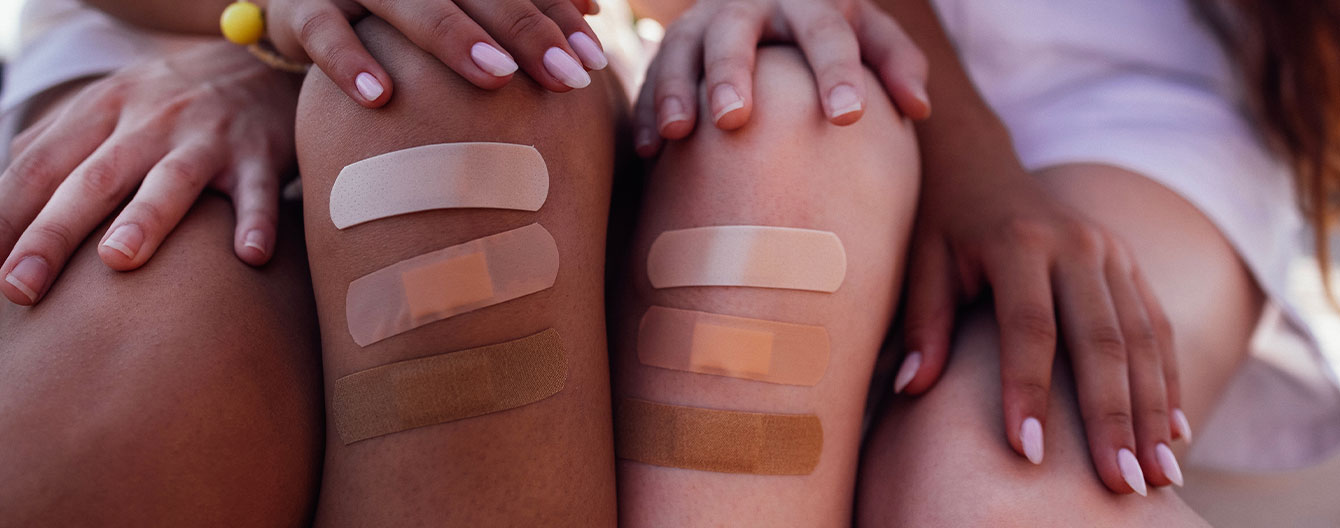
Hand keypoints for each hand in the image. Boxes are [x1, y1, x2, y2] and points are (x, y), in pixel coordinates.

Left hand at [0, 42, 300, 305]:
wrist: (257, 64)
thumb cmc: (167, 102)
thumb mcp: (105, 107)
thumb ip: (55, 148)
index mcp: (100, 112)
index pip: (40, 167)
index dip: (5, 215)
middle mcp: (150, 122)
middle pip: (94, 180)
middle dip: (53, 233)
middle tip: (21, 285)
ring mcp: (207, 138)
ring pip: (172, 179)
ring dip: (146, 218)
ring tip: (118, 259)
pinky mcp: (261, 154)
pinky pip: (259, 190)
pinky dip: (257, 221)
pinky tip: (250, 255)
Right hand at [260, 0, 604, 106]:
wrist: (298, 1)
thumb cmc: (398, 9)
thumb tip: (594, 6)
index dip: (558, 15)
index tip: (593, 60)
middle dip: (525, 29)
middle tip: (566, 76)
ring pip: (407, 3)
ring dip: (452, 37)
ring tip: (497, 76)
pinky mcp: (300, 9)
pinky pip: (325, 31)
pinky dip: (349, 60)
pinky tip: (380, 96)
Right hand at [632, 0, 929, 156]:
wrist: (771, 5)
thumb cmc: (830, 37)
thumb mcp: (867, 36)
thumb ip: (896, 63)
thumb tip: (918, 108)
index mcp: (809, 3)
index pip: (825, 31)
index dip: (836, 70)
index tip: (846, 117)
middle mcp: (751, 6)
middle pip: (737, 30)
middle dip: (731, 72)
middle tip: (734, 119)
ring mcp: (705, 23)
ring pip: (683, 46)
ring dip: (676, 87)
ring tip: (681, 132)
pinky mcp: (671, 46)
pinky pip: (651, 74)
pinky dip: (648, 110)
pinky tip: (652, 150)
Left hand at [897, 171, 1184, 494]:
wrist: (979, 161)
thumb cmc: (941, 221)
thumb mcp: (921, 260)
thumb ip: (923, 323)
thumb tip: (912, 388)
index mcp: (1018, 241)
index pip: (1028, 327)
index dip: (1027, 391)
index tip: (1029, 454)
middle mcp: (1076, 243)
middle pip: (1102, 340)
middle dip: (1113, 417)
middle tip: (1120, 483)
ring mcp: (1111, 251)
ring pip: (1143, 339)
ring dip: (1153, 411)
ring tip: (1159, 476)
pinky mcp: (1129, 263)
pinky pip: (1158, 327)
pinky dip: (1167, 381)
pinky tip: (1174, 431)